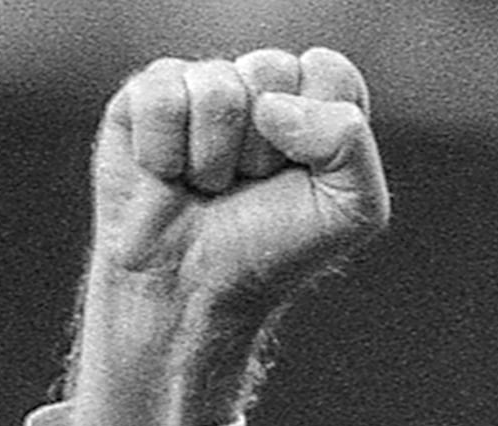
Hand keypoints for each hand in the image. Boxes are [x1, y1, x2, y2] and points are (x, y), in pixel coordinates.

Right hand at [68, 47, 389, 425]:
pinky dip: (167, 153)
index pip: (329, 70)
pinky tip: (168, 174)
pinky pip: (162, 98)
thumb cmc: (277, 247)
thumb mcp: (353, 210)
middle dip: (266, 147)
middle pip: (271, 70)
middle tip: (252, 183)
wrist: (197, 284)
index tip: (304, 172)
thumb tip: (271, 104)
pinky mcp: (144, 96)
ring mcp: (200, 85)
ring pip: (217, 89)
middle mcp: (260, 85)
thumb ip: (351, 144)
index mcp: (316, 103)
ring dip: (215, 158)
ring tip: (210, 183)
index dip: (320, 127)